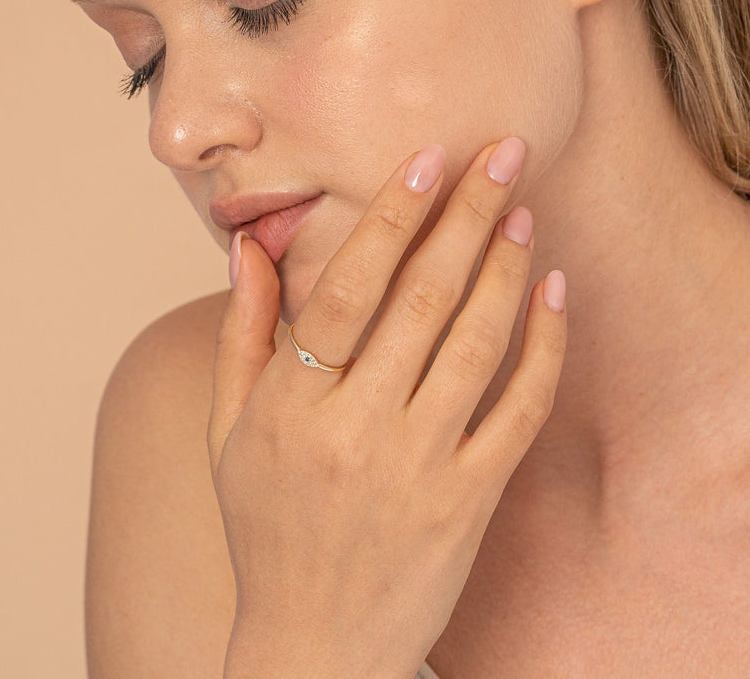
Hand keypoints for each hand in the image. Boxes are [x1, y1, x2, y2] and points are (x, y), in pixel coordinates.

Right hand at [208, 138, 566, 678]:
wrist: (314, 643)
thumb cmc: (265, 527)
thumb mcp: (229, 432)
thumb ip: (241, 334)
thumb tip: (247, 248)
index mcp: (290, 408)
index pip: (344, 291)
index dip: (388, 219)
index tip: (426, 160)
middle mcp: (354, 432)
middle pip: (421, 302)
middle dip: (466, 217)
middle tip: (502, 154)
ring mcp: (418, 468)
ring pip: (475, 346)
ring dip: (505, 270)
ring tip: (523, 211)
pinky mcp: (468, 501)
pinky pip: (519, 411)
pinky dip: (544, 348)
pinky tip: (554, 294)